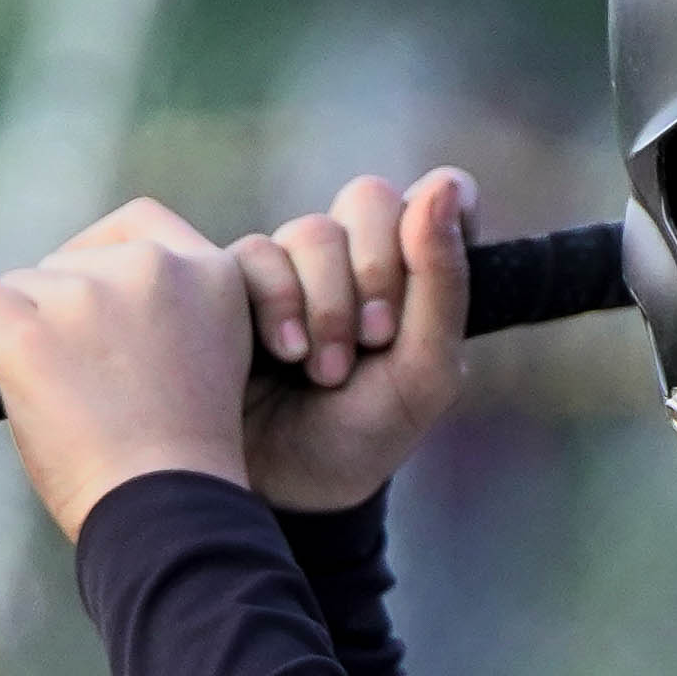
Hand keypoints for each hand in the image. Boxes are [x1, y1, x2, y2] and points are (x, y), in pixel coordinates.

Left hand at [0, 198, 267, 538]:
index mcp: (213, 273)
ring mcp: (88, 295)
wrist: (168, 510)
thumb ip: (167, 311)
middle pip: (73, 260)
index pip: (143, 224)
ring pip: (25, 285)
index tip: (91, 290)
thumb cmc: (185, 461)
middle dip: (63, 303)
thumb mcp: (207, 359)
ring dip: (28, 329)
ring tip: (58, 398)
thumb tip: (87, 285)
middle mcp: (153, 268)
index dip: (104, 254)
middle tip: (73, 373)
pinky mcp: (28, 330)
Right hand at [230, 166, 476, 515]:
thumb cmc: (363, 435)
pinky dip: (277, 304)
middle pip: (370, 199)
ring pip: (312, 232)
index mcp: (414, 275)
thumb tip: (441, 185)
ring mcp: (293, 267)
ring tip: (324, 371)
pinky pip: (255, 255)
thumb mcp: (424, 373)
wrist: (283, 489)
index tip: (437, 241)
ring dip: (327, 304)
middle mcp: (355, 259)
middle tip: (377, 337)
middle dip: (377, 269)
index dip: (442, 205)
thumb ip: (442, 283)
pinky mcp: (234, 282)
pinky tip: (283, 354)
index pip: (437, 197)